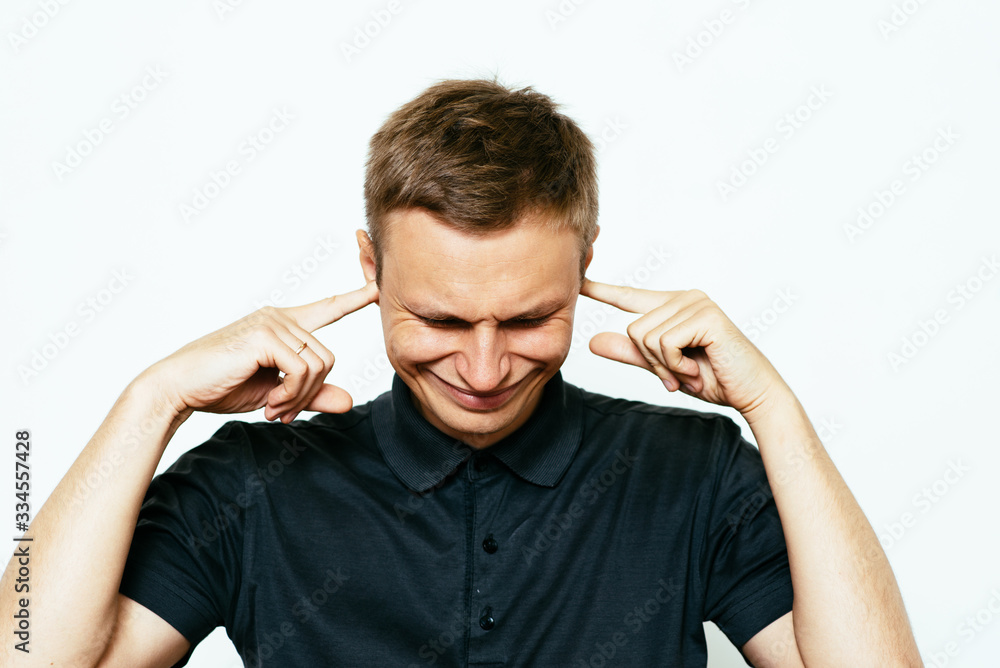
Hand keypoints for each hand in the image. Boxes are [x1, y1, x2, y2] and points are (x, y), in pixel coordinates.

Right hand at [143, 280, 378, 422]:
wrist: (179, 390)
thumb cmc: (222, 388)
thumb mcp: (277, 394)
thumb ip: (312, 395)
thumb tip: (349, 401)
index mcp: (283, 325)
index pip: (328, 307)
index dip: (357, 297)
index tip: (379, 285)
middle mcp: (280, 317)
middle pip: (328, 358)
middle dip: (310, 393)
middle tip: (283, 412)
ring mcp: (272, 323)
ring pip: (319, 365)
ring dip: (300, 397)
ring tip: (274, 408)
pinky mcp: (265, 335)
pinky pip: (302, 370)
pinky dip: (291, 394)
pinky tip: (269, 403)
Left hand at [579, 278, 786, 416]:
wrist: (751, 394)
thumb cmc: (712, 379)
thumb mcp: (662, 367)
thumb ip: (630, 353)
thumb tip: (593, 341)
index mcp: (673, 306)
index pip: (630, 296)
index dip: (603, 290)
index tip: (580, 281)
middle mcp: (685, 298)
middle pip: (633, 329)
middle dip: (652, 362)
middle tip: (680, 375)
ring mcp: (697, 304)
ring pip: (646, 337)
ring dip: (666, 366)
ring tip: (692, 372)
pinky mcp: (706, 316)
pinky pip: (664, 343)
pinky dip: (676, 365)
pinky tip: (698, 370)